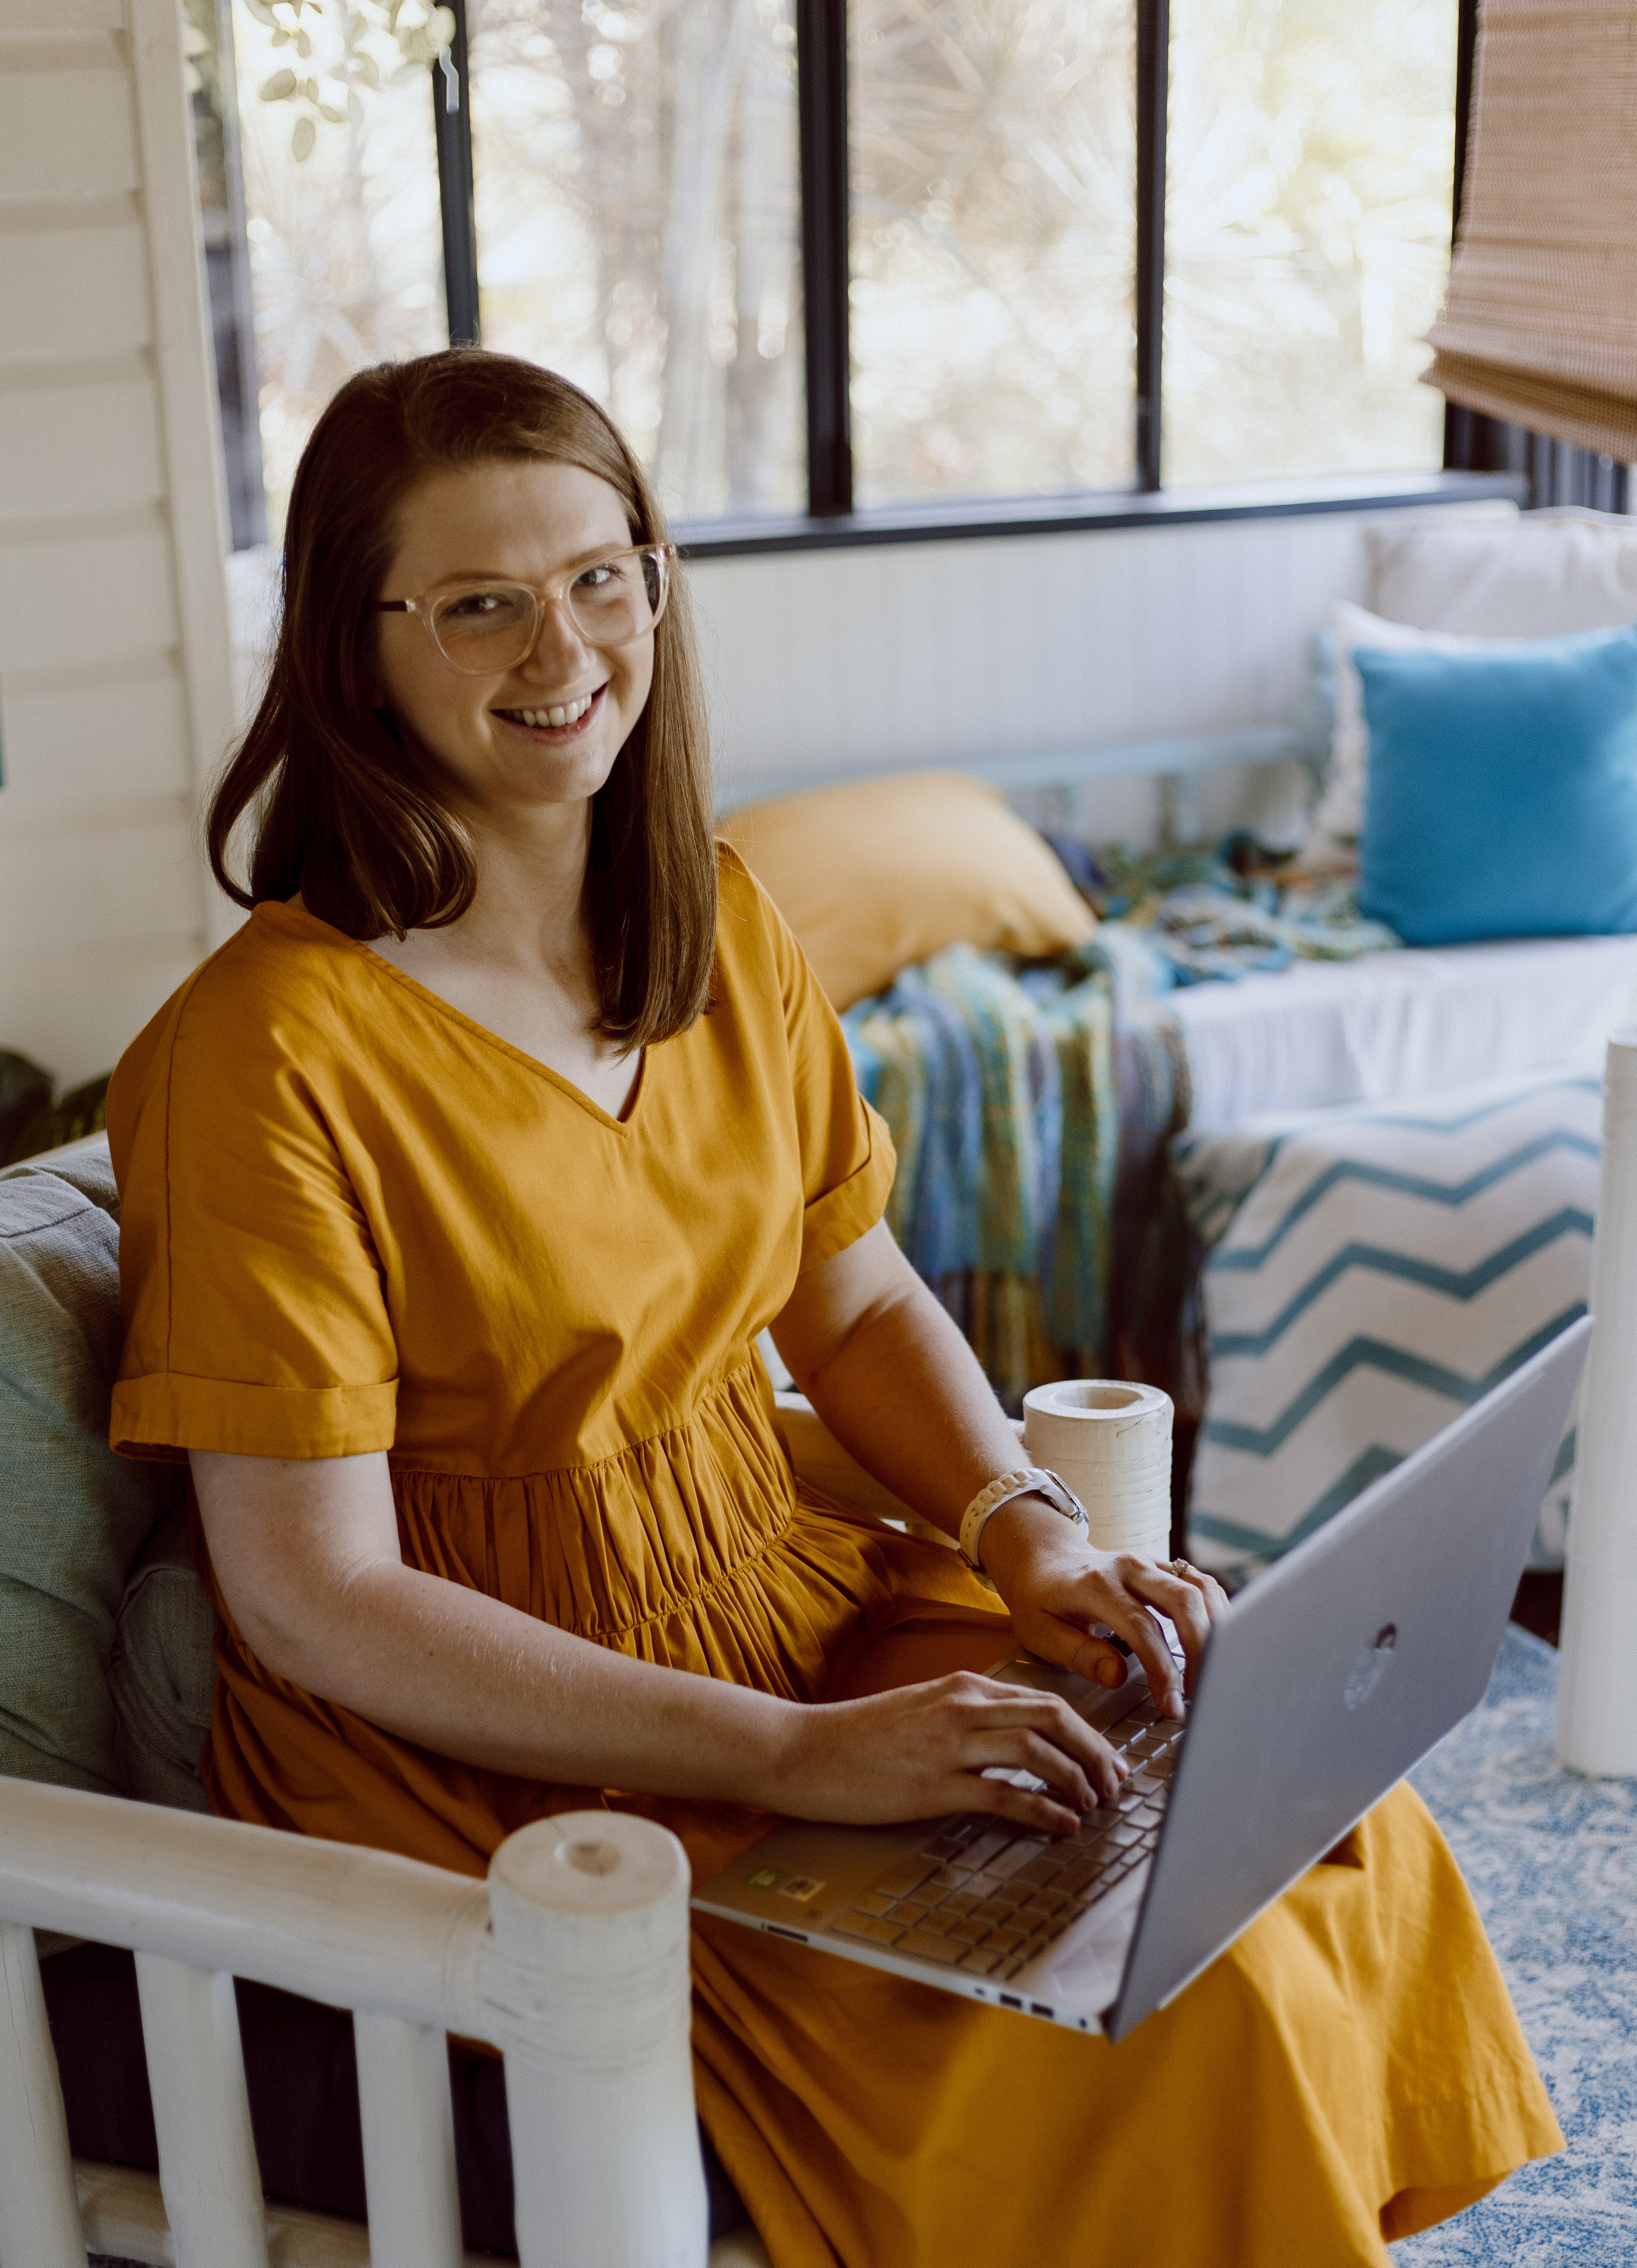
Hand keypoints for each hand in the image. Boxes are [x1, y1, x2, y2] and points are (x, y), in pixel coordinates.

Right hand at [765, 1672, 1131, 1837]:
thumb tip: (1017, 1739)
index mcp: (963, 1686)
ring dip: (1077, 1781)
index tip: (1107, 1760)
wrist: (800, 1750)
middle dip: (1096, 1753)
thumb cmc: (858, 1737)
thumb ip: (968, 1717)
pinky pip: (1006, 1795)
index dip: (1088, 1733)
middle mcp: (962, 1707)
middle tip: (1115, 1785)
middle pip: (1055, 1719)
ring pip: (1039, 1752)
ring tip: (1093, 1807)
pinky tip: (1061, 1825)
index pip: (1046, 1701)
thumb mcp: (921, 1709)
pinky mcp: (934, 1786)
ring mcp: (948, 1745)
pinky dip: (1043, 1810)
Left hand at [977, 1498, 1227, 1716]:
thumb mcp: (1040, 1632)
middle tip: (1204, 1692)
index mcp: (1095, 1584)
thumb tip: (1117, 1676)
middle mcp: (1128, 1567)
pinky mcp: (1164, 1567)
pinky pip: (1201, 1583)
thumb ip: (1078, 1654)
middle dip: (1201, 1648)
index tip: (1173, 1706)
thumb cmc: (1041, 1600)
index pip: (1141, 1627)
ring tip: (1216, 1672)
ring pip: (1199, 1587)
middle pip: (1182, 1600)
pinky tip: (1220, 1643)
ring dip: (1217, 1629)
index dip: (1162, 1669)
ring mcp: (1150, 1562)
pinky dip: (1217, 1611)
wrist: (1044, 1559)